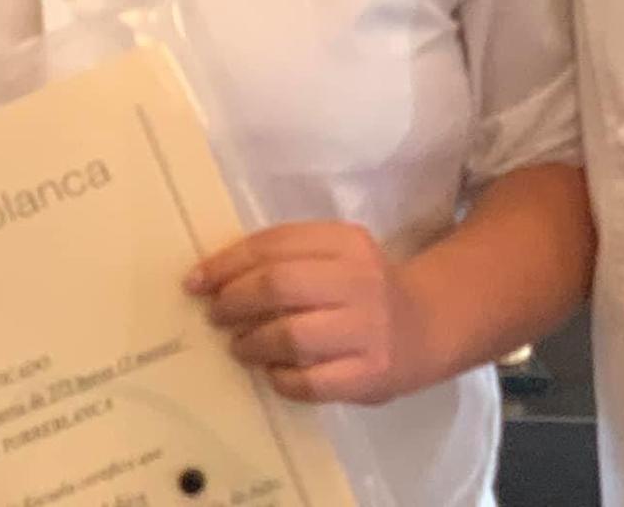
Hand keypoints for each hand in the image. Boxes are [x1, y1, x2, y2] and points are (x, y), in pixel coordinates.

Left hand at [184, 221, 434, 404]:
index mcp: (346, 241)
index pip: (274, 244)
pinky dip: (281, 379)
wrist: (427, 325)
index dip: (227, 263)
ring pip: (292, 336)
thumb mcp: (334, 256)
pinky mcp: (371, 374)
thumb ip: (285, 259)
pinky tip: (272, 373)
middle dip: (234, 301)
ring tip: (238, 346)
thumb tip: (212, 279)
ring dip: (252, 342)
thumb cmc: (361, 289)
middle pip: (279, 286)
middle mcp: (360, 281)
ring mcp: (368, 329)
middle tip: (215, 314)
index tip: (196, 281)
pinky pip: (311, 382)